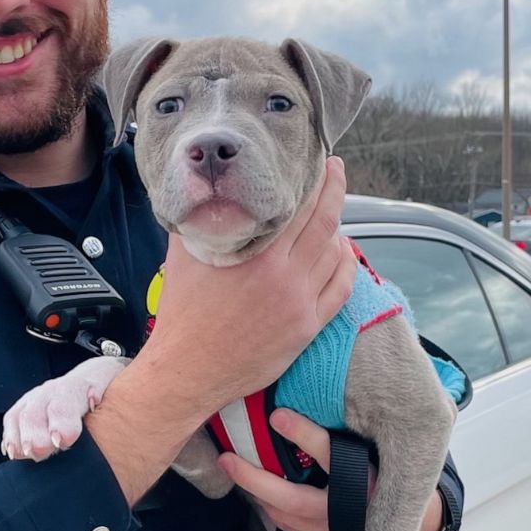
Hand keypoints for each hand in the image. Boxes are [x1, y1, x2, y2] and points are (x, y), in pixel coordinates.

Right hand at [143, 157, 355, 415]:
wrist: (188, 369)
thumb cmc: (183, 312)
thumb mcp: (183, 254)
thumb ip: (199, 218)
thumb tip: (203, 188)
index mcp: (258, 255)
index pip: (299, 205)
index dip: (314, 179)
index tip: (318, 160)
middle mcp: (285, 276)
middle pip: (325, 222)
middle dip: (334, 190)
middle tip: (334, 170)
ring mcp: (300, 303)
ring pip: (337, 253)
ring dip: (338, 229)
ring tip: (331, 213)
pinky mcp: (307, 328)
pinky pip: (341, 289)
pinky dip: (346, 265)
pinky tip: (343, 253)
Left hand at [217, 408, 443, 530]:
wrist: (412, 521)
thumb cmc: (389, 472)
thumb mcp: (376, 446)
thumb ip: (347, 427)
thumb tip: (312, 392)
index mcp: (366, 481)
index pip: (330, 454)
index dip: (303, 435)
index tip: (276, 415)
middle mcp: (349, 514)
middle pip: (292, 499)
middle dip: (254, 479)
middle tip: (228, 458)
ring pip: (283, 516)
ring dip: (258, 494)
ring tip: (236, 470)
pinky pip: (288, 530)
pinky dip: (271, 509)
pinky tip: (258, 492)